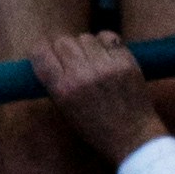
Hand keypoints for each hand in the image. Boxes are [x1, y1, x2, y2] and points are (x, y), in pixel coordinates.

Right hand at [26, 25, 168, 165]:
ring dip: (86, 46)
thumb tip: (49, 57)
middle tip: (72, 60)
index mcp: (63, 90)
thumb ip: (56, 83)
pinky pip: (108, 37)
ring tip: (92, 60)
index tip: (47, 54)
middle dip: (64, 49)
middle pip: (63, 41)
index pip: (41, 53)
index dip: (42, 51)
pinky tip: (107, 55)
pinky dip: (105, 43)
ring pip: (85, 37)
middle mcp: (82, 75)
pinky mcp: (126, 61)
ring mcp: (106, 66)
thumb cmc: (96, 129)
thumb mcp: (66, 111)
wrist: (133, 137)